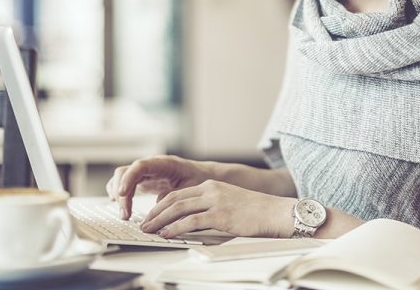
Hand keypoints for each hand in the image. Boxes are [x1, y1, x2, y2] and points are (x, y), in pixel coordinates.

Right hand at [106, 155, 209, 219]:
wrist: (203, 175)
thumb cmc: (198, 179)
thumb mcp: (191, 188)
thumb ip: (175, 195)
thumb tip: (158, 207)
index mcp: (164, 163)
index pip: (140, 166)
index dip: (128, 178)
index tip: (122, 194)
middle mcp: (151, 165)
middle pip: (126, 172)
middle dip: (121, 193)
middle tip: (125, 215)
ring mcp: (145, 173)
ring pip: (122, 178)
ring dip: (119, 196)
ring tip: (125, 215)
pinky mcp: (143, 181)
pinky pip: (126, 184)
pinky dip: (120, 194)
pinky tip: (121, 206)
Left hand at [139, 179, 294, 238]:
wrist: (275, 212)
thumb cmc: (255, 211)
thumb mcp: (229, 202)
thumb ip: (210, 206)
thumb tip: (191, 220)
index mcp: (212, 185)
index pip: (178, 193)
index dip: (161, 205)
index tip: (151, 216)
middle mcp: (211, 189)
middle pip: (174, 199)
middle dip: (155, 213)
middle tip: (144, 224)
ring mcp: (215, 201)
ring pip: (178, 209)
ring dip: (160, 221)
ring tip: (149, 230)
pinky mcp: (220, 215)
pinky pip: (191, 221)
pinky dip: (175, 228)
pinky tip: (167, 234)